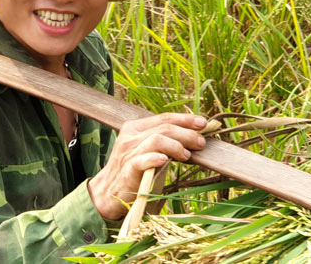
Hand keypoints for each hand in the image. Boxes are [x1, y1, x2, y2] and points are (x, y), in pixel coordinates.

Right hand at [87, 113, 206, 219]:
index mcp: (135, 128)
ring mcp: (128, 152)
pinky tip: (164, 161)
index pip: (164, 118)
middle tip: (201, 143)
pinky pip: (141, 160)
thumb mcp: (145, 151)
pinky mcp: (127, 170)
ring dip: (176, 146)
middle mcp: (130, 137)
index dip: (185, 119)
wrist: (107, 192)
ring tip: (187, 155)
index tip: (203, 123)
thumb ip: (163, 141)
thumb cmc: (132, 171)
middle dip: (187, 134)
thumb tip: (193, 138)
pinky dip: (154, 158)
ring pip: (156, 140)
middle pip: (164, 127)